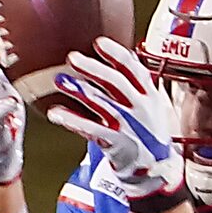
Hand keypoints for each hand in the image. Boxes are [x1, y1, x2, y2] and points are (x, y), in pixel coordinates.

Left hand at [48, 38, 187, 210]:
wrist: (155, 169)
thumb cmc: (149, 132)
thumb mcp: (154, 104)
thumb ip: (139, 82)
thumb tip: (125, 53)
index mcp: (149, 95)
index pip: (134, 69)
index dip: (116, 55)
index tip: (98, 43)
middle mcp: (139, 108)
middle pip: (115, 83)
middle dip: (93, 69)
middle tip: (72, 58)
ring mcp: (126, 125)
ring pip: (99, 104)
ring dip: (78, 91)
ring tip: (59, 81)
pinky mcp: (114, 143)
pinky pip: (90, 129)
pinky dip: (72, 120)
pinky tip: (56, 113)